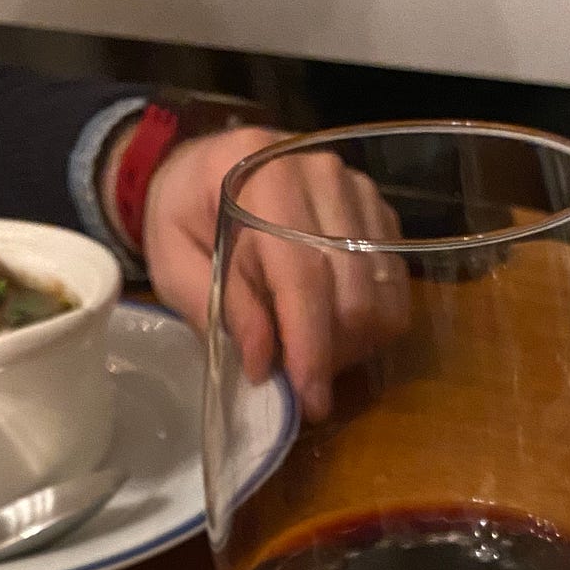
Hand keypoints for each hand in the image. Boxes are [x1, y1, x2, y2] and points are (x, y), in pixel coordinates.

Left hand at [136, 125, 408, 418]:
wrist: (205, 171)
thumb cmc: (185, 218)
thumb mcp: (174, 263)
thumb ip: (218, 307)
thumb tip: (264, 364)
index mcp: (263, 180)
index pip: (303, 275)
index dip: (309, 345)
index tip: (309, 398)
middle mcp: (322, 175)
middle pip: (354, 293)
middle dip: (332, 354)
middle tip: (299, 379)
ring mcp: (359, 192)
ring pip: (382, 297)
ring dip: (354, 344)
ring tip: (313, 351)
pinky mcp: (379, 213)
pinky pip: (396, 288)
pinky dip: (370, 324)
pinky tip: (333, 326)